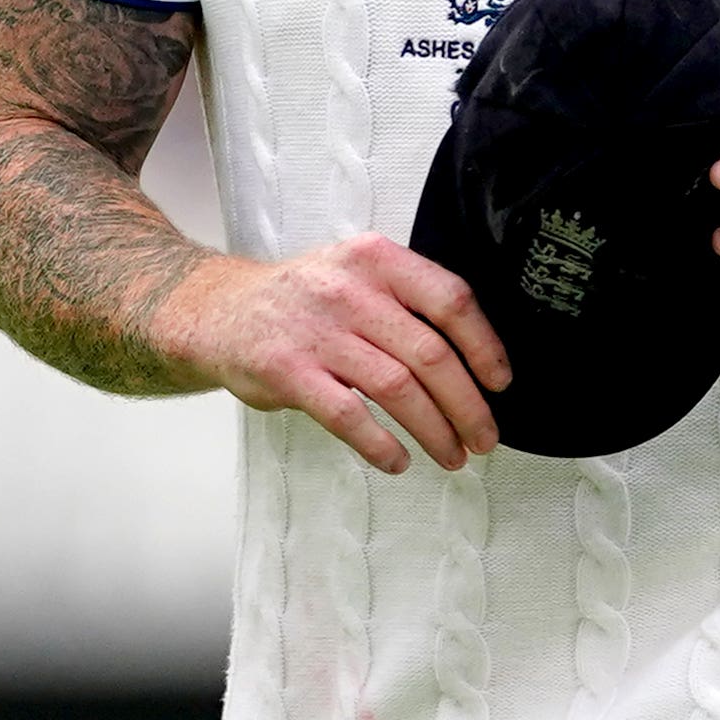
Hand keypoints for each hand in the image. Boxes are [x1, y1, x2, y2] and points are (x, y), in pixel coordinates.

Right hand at [152, 233, 511, 472]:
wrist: (219, 311)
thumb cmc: (304, 299)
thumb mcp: (357, 273)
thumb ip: (407, 300)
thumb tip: (474, 356)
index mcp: (378, 259)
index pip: (451, 298)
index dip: (484, 345)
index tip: (500, 382)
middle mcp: (350, 290)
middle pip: (430, 352)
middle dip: (467, 403)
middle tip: (485, 437)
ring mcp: (317, 331)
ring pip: (397, 388)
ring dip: (434, 429)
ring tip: (452, 455)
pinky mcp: (287, 371)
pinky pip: (347, 415)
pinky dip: (380, 444)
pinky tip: (399, 460)